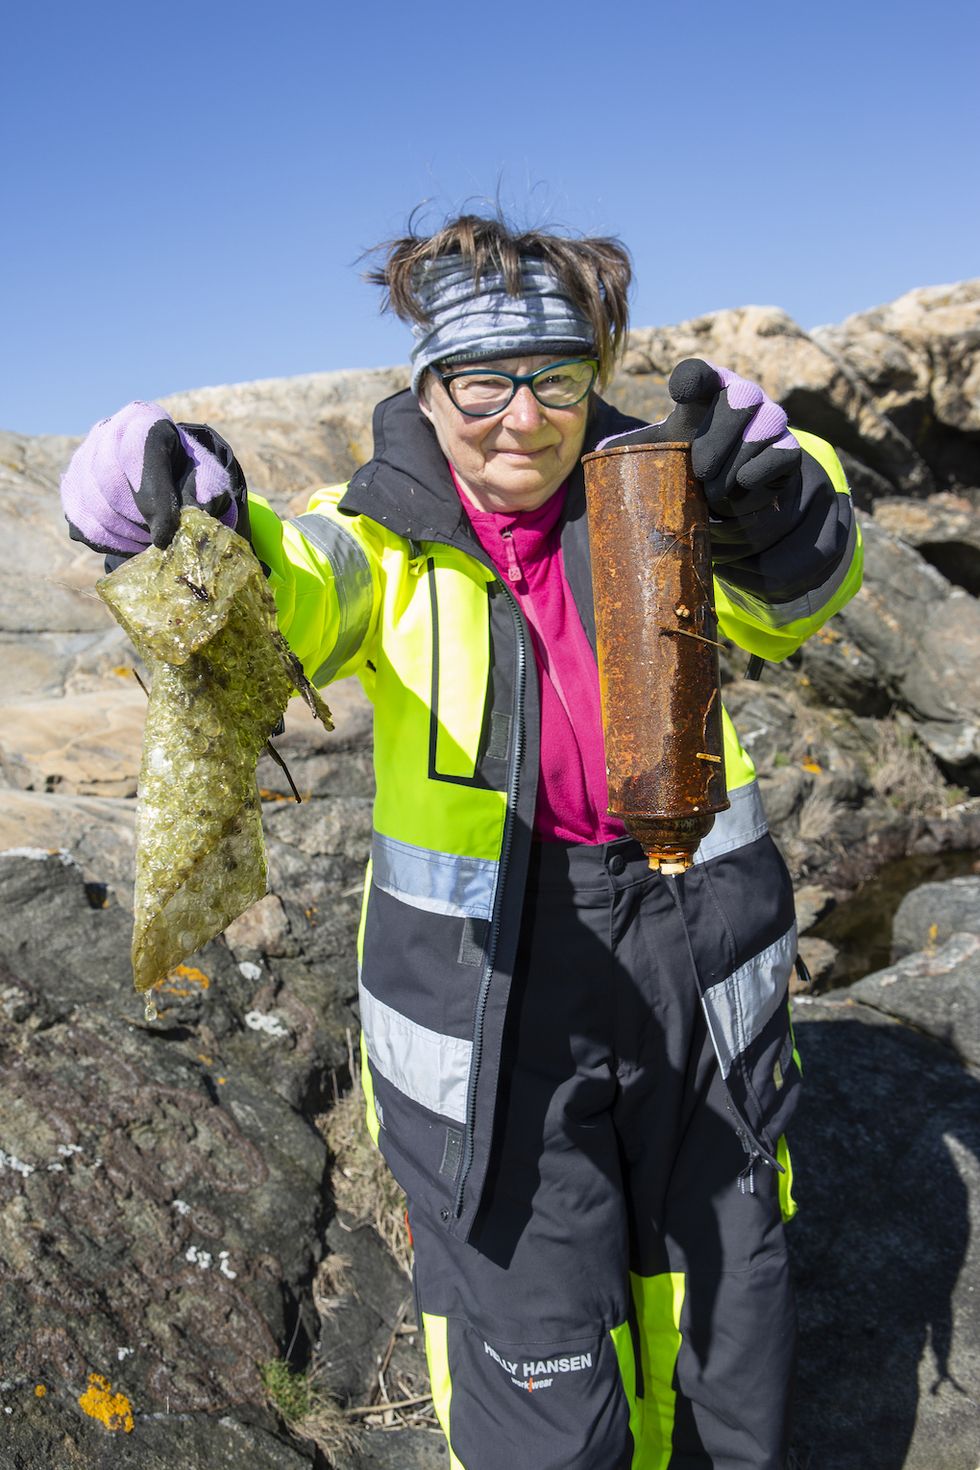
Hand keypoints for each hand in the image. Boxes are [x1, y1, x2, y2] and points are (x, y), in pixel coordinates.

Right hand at [60, 401, 245, 555]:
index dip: (152, 501)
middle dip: (139, 524)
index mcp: (144, 421)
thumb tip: (183, 526)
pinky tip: (132, 542)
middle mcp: (106, 432)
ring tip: (150, 542)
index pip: (136, 456)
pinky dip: (110, 543)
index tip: (165, 536)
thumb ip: (201, 497)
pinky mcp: (71, 489)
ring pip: (94, 510)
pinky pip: (84, 526)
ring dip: (126, 537)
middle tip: (162, 541)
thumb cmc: (192, 477)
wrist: (169, 475)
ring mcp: (82, 460)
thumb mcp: (209, 480)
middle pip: (110, 486)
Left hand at [600, 359, 801, 517]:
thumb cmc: (689, 463)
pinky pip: (777, 456)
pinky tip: (740, 487)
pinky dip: (754, 477)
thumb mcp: (661, 453)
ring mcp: (770, 417)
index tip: (678, 394)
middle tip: (699, 472)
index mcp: (704, 390)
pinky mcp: (789, 447)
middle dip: (715, 442)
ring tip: (716, 489)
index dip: (690, 379)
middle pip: (737, 399)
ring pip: (760, 430)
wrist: (731, 493)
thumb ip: (632, 449)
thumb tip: (600, 454)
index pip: (696, 372)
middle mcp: (741, 393)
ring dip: (732, 467)